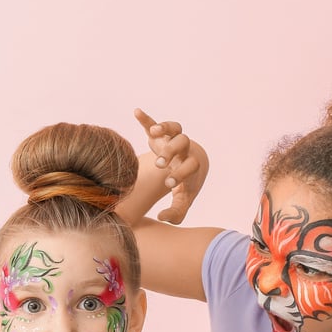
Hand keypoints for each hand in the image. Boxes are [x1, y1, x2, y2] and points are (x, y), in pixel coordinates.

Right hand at [133, 108, 205, 224]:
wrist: (193, 165)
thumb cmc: (187, 185)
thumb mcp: (183, 200)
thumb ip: (176, 212)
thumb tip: (162, 218)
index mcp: (191, 166)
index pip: (190, 166)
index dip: (181, 173)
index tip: (169, 183)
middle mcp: (185, 150)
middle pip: (183, 143)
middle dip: (172, 151)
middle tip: (160, 164)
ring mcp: (173, 140)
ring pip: (175, 128)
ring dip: (165, 128)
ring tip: (154, 132)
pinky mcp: (161, 135)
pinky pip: (155, 122)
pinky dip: (147, 118)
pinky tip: (137, 112)